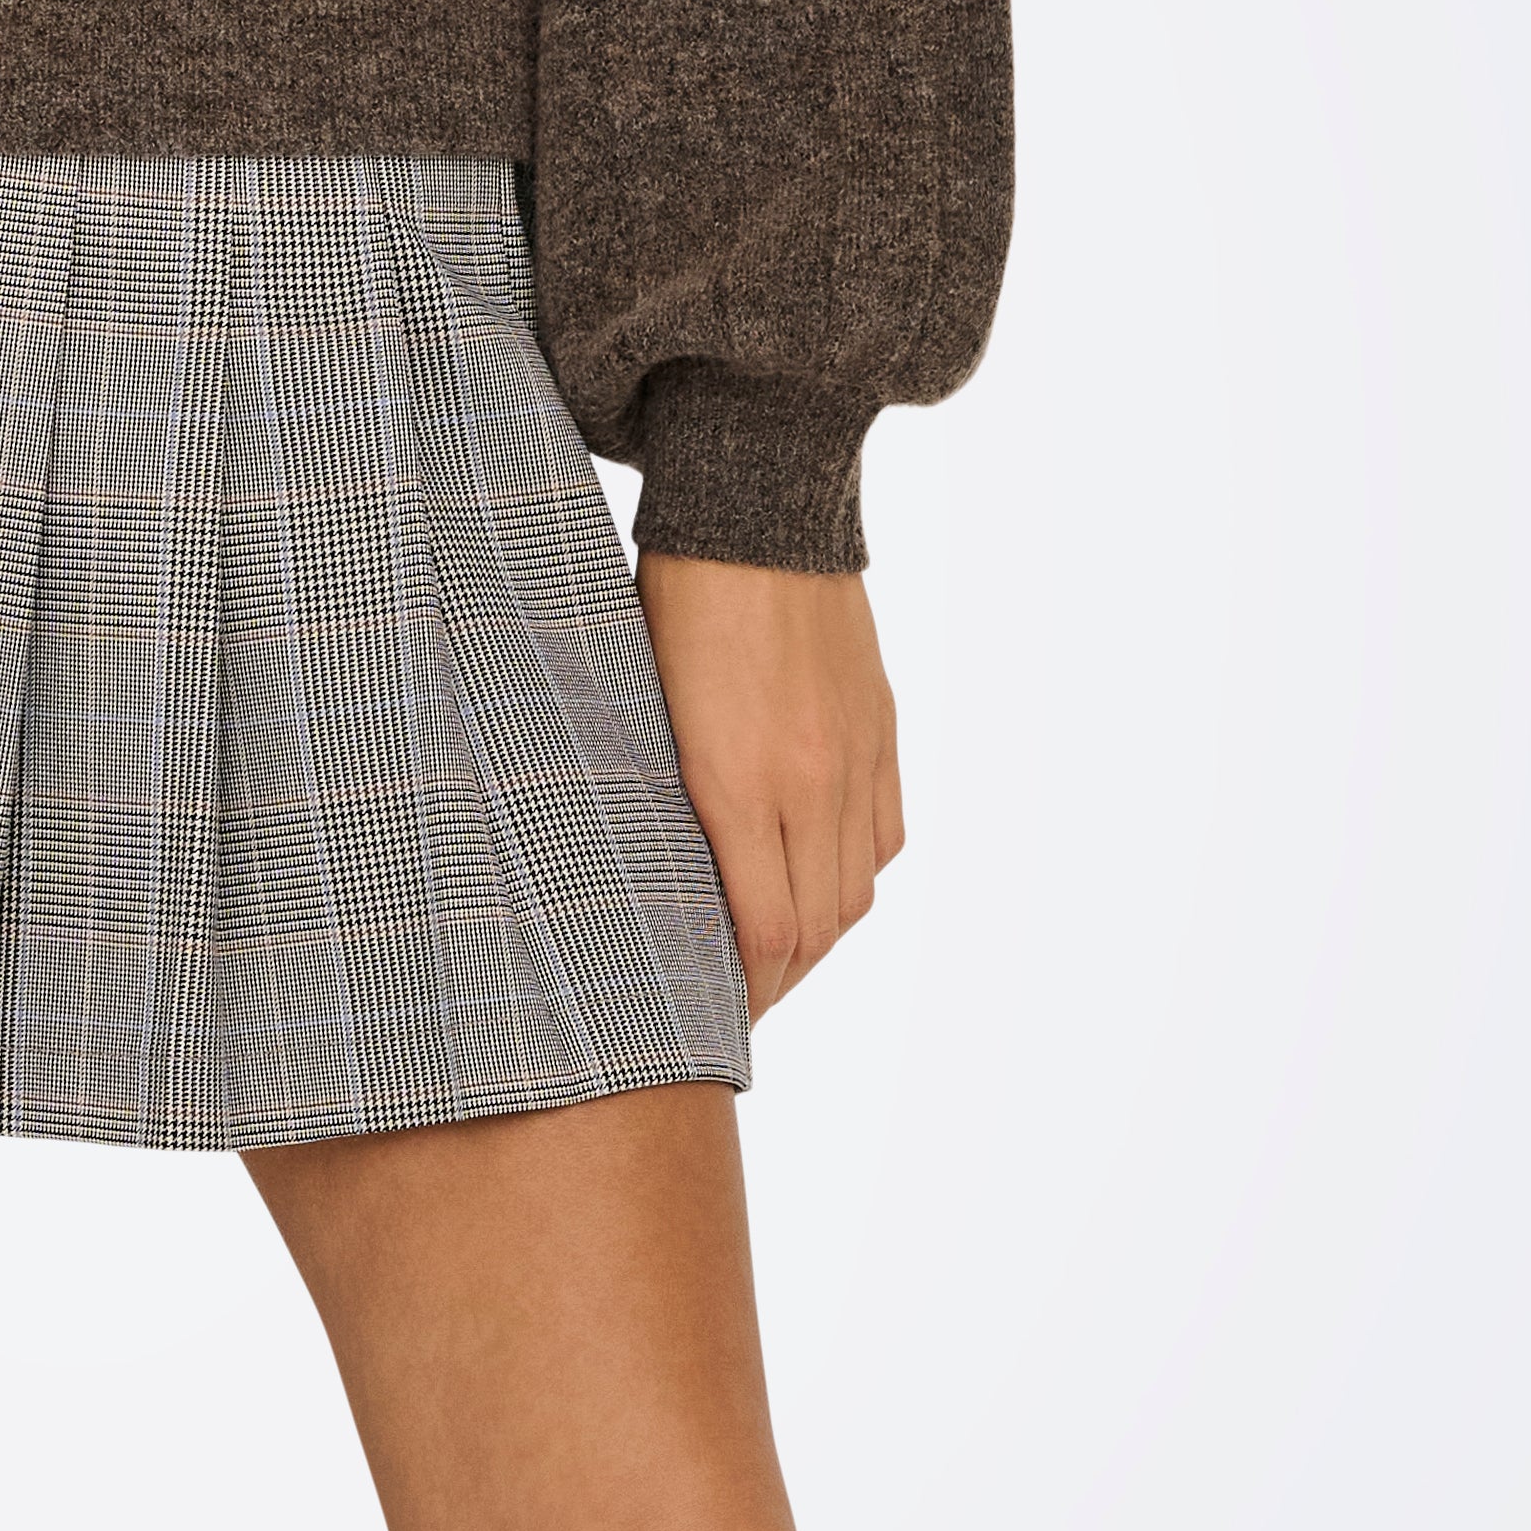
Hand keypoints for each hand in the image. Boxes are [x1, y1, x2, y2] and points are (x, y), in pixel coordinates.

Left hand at [636, 553, 903, 1014]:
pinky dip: (856, 874)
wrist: (751, 513)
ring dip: (821, 936)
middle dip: (779, 982)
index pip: (765, 936)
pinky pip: (885, 833)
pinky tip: (823, 880)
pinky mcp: (880, 728)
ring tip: (780, 955)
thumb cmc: (667, 606)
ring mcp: (854, 755)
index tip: (714, 1017)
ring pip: (858, 889)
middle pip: (817, 929)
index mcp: (735, 784)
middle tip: (740, 1005)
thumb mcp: (644, 714)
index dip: (745, 994)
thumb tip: (669, 885)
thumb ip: (666, 803)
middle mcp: (809, 781)